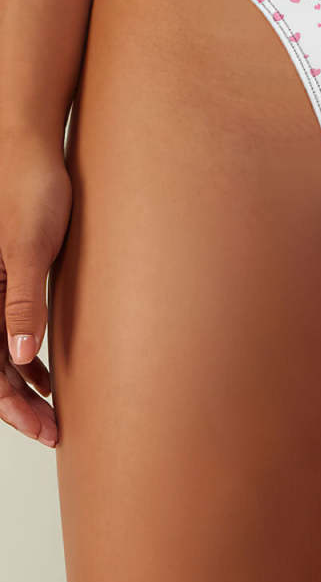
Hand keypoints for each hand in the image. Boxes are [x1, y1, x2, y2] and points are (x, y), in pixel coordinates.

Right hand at [0, 135, 71, 446]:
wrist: (30, 149)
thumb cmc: (31, 190)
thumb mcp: (30, 247)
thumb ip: (22, 300)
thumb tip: (20, 355)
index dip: (14, 406)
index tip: (46, 430)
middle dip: (21, 405)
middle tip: (55, 432)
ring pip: (0, 352)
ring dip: (24, 385)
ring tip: (55, 411)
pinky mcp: (10, 276)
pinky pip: (9, 328)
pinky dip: (27, 355)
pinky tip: (47, 371)